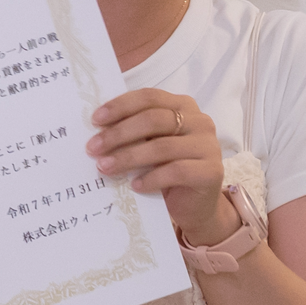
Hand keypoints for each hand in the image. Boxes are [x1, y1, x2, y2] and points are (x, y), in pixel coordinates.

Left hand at [87, 89, 230, 238]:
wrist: (195, 206)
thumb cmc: (167, 171)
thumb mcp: (149, 146)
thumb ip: (133, 133)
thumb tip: (97, 131)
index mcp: (183, 106)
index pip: (149, 97)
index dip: (120, 106)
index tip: (95, 120)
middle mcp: (199, 121)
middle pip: (153, 120)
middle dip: (119, 133)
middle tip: (93, 148)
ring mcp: (208, 145)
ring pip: (162, 147)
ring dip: (128, 157)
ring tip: (105, 167)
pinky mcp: (212, 171)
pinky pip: (176, 171)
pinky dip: (151, 178)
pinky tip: (134, 185)